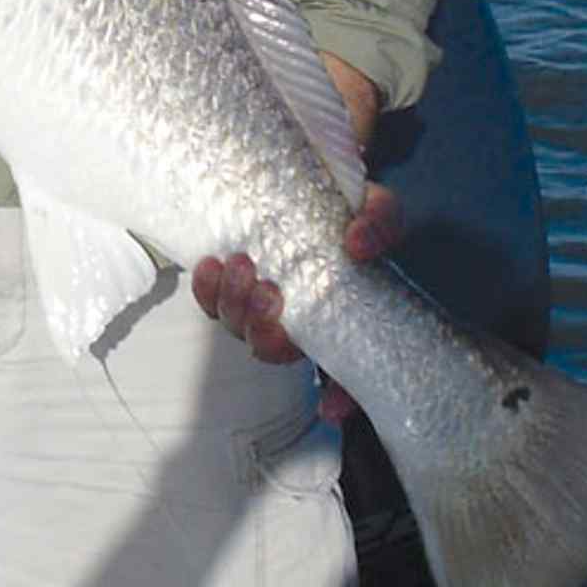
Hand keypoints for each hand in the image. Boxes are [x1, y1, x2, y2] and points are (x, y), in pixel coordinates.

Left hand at [191, 181, 404, 401]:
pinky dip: (207, 288)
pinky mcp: (232, 277)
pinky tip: (211, 265)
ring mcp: (262, 300)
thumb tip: (357, 245)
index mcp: (340, 318)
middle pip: (275, 350)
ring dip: (234, 304)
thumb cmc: (350, 209)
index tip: (330, 406)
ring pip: (240, 326)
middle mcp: (299, 320)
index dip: (340, 399)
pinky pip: (211, 298)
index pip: (345, 374)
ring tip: (241, 264)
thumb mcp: (379, 210)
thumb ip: (378, 224)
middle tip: (269, 293)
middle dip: (266, 334)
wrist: (312, 181)